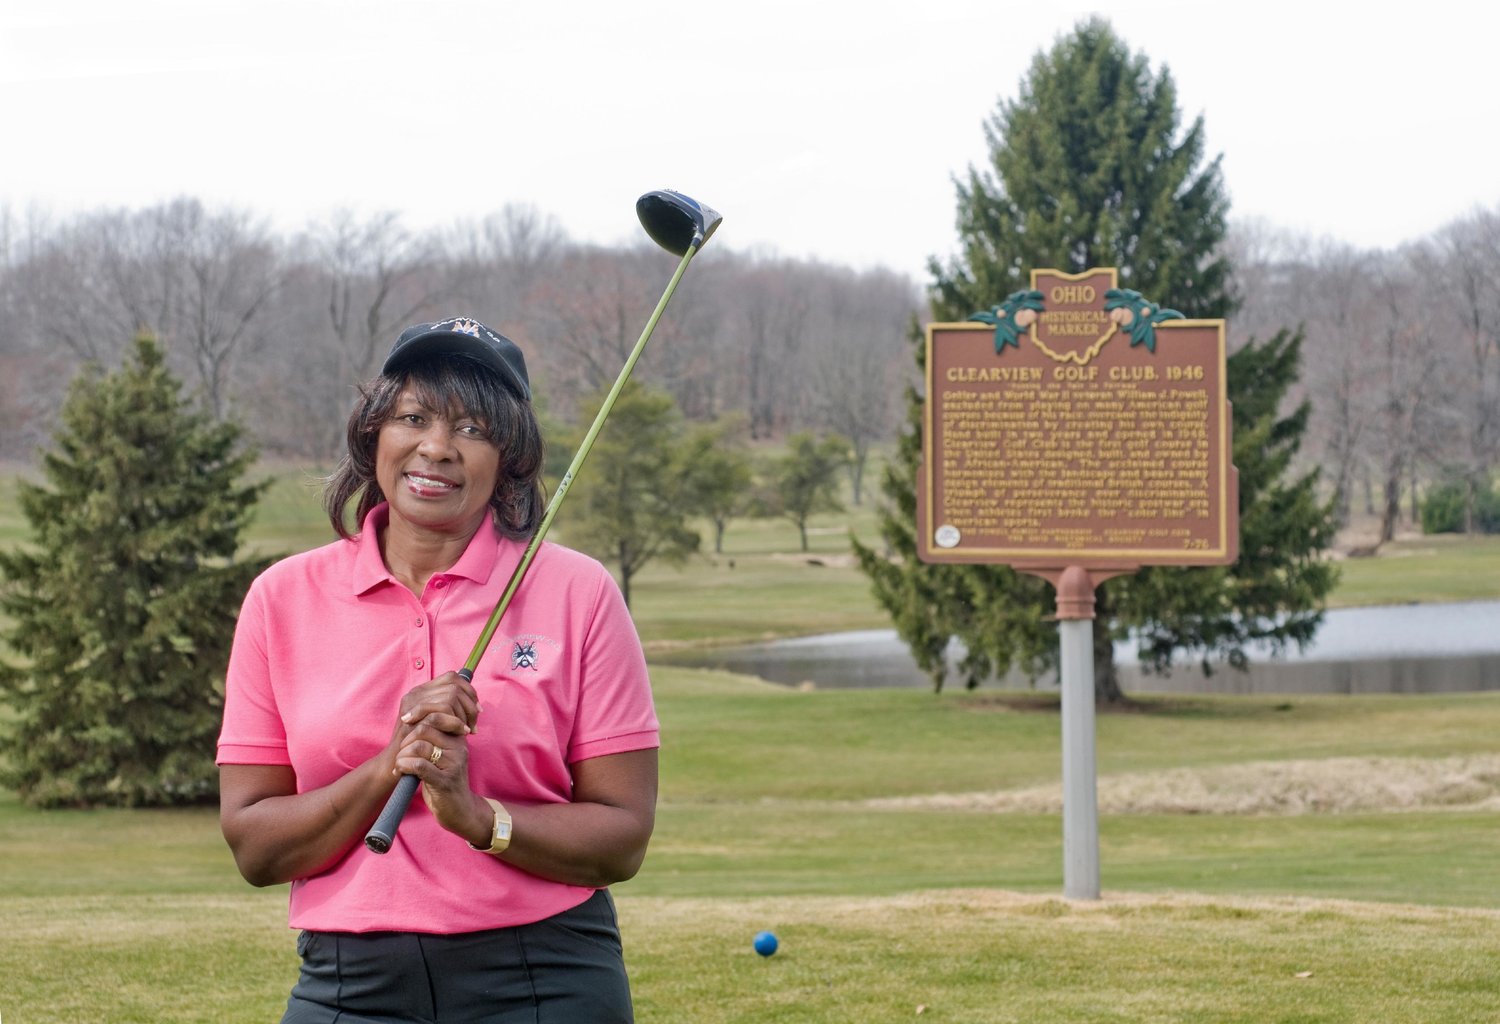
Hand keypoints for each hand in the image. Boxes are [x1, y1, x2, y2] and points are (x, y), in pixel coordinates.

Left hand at [391, 672, 490, 842]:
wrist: (460, 810)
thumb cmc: (444, 781)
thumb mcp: (443, 755)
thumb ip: (432, 738)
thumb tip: (411, 717)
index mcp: (458, 739)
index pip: (437, 714)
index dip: (417, 715)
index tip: (405, 722)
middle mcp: (459, 748)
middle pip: (425, 728)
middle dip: (406, 739)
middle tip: (401, 753)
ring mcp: (453, 765)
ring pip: (419, 746)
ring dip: (402, 755)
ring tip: (400, 765)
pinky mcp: (444, 782)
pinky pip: (418, 765)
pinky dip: (404, 766)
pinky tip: (400, 773)